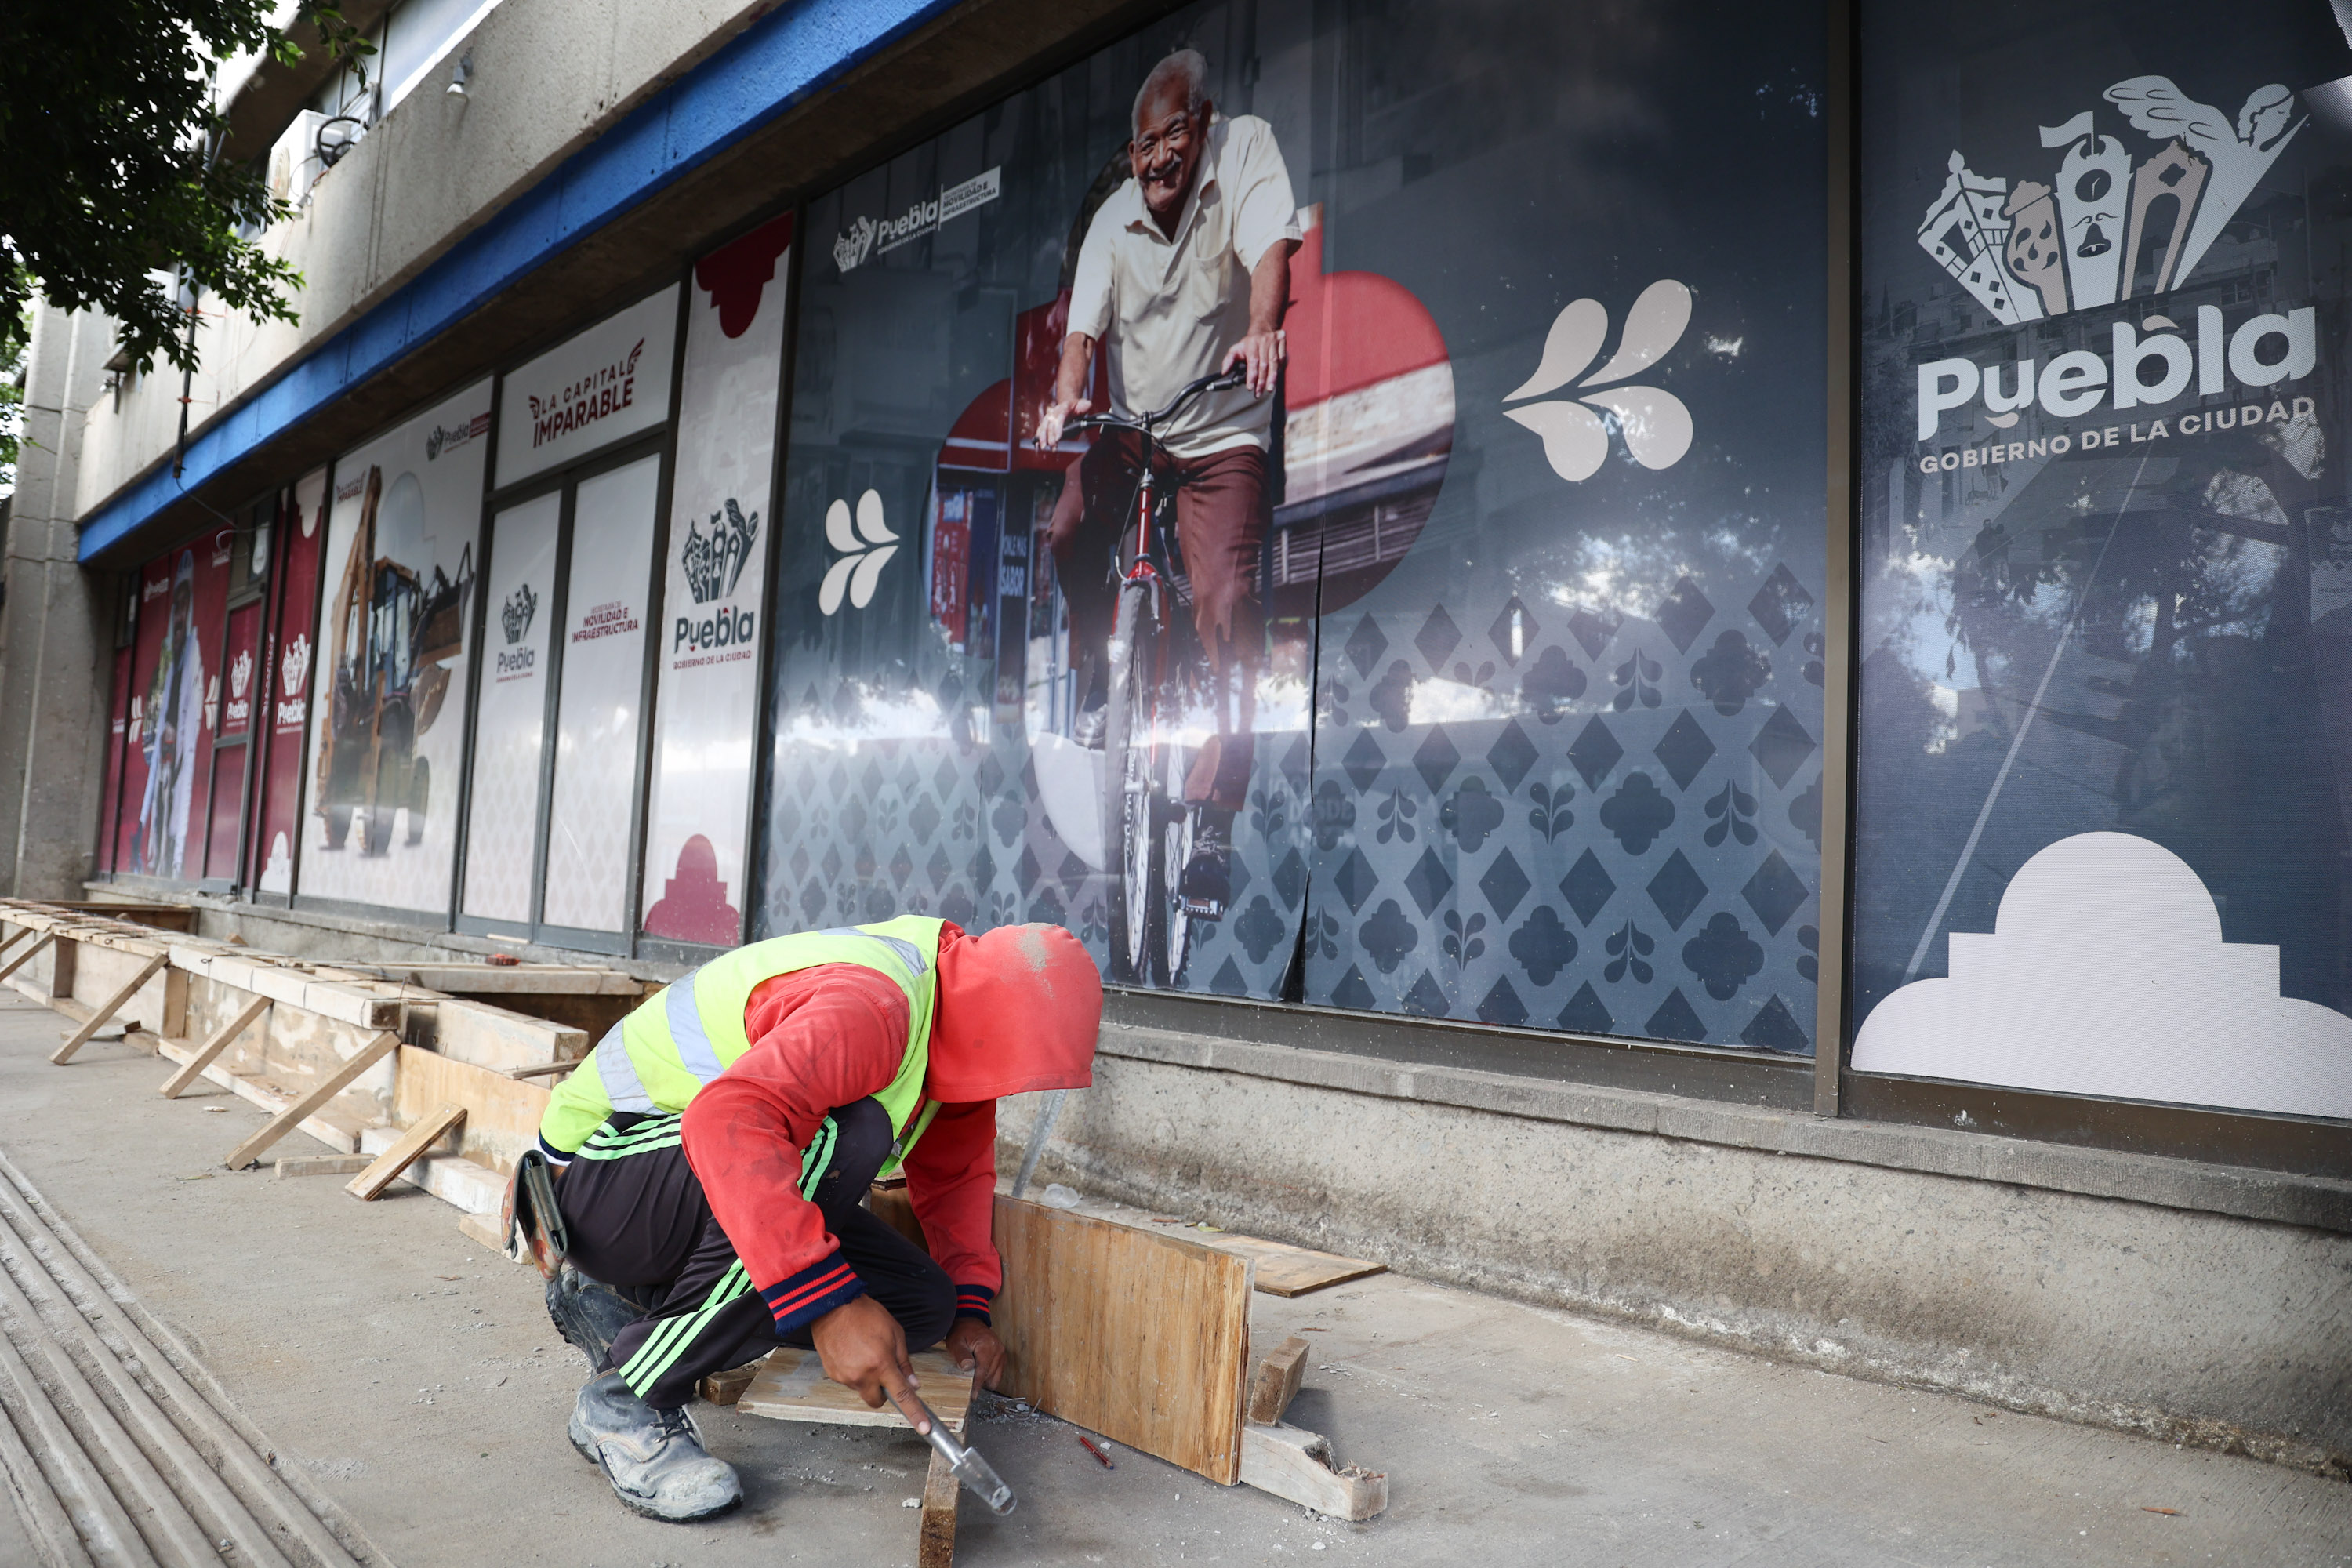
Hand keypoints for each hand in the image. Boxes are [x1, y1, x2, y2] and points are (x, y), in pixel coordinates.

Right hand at [810, 1293, 917, 1411]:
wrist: (833, 1305)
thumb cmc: (866, 1315)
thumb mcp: (895, 1334)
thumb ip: (905, 1363)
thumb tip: (913, 1384)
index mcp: (881, 1364)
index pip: (902, 1396)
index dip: (915, 1414)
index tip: (924, 1429)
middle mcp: (862, 1375)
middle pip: (877, 1402)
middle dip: (883, 1393)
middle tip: (883, 1372)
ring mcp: (844, 1377)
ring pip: (862, 1389)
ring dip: (866, 1379)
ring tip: (864, 1352)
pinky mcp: (831, 1374)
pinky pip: (848, 1380)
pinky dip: (853, 1372)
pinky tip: (851, 1353)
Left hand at [943, 1318, 1005, 1389]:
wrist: (970, 1321)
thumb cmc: (961, 1332)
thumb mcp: (956, 1342)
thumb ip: (961, 1355)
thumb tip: (967, 1367)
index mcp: (987, 1346)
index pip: (983, 1372)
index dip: (977, 1386)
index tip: (973, 1396)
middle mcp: (998, 1350)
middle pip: (990, 1376)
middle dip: (980, 1383)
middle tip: (968, 1386)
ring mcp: (1002, 1352)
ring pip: (996, 1377)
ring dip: (985, 1380)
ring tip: (973, 1379)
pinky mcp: (1002, 1355)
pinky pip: (998, 1372)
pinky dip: (989, 1376)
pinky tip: (980, 1374)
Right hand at [1037, 396, 1091, 450]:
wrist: (1070, 403)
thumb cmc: (1078, 406)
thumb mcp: (1084, 404)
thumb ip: (1086, 405)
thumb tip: (1087, 406)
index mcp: (1064, 407)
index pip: (1059, 417)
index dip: (1058, 428)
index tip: (1058, 438)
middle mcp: (1054, 411)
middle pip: (1050, 424)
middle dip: (1050, 436)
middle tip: (1052, 445)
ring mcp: (1049, 417)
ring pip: (1043, 426)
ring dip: (1042, 437)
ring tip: (1043, 447)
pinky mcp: (1046, 422)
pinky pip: (1041, 429)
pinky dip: (1039, 437)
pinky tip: (1038, 445)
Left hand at [1222, 328, 1285, 395]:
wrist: (1263, 328)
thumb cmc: (1249, 343)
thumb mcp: (1236, 348)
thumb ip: (1228, 360)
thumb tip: (1224, 372)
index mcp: (1251, 343)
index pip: (1252, 361)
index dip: (1252, 375)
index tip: (1250, 387)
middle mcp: (1264, 341)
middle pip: (1264, 364)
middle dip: (1261, 381)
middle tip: (1259, 392)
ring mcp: (1274, 341)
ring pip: (1274, 363)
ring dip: (1272, 377)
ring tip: (1269, 388)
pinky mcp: (1282, 342)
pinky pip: (1282, 359)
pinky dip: (1279, 370)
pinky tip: (1275, 378)